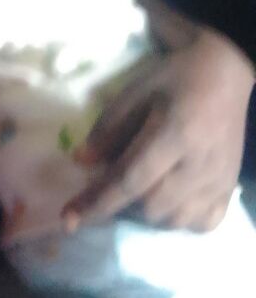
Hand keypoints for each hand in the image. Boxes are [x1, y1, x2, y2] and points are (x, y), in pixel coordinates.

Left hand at [63, 8, 253, 232]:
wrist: (223, 73)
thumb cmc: (174, 78)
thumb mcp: (135, 92)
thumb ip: (108, 128)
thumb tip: (81, 162)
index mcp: (174, 134)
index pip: (130, 180)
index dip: (97, 201)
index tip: (69, 217)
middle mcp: (200, 164)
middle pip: (151, 206)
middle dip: (121, 202)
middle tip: (110, 182)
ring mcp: (220, 180)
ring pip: (175, 221)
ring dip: (147, 212)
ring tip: (138, 187)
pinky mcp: (230, 187)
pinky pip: (203, 224)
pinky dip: (179, 219)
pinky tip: (167, 199)